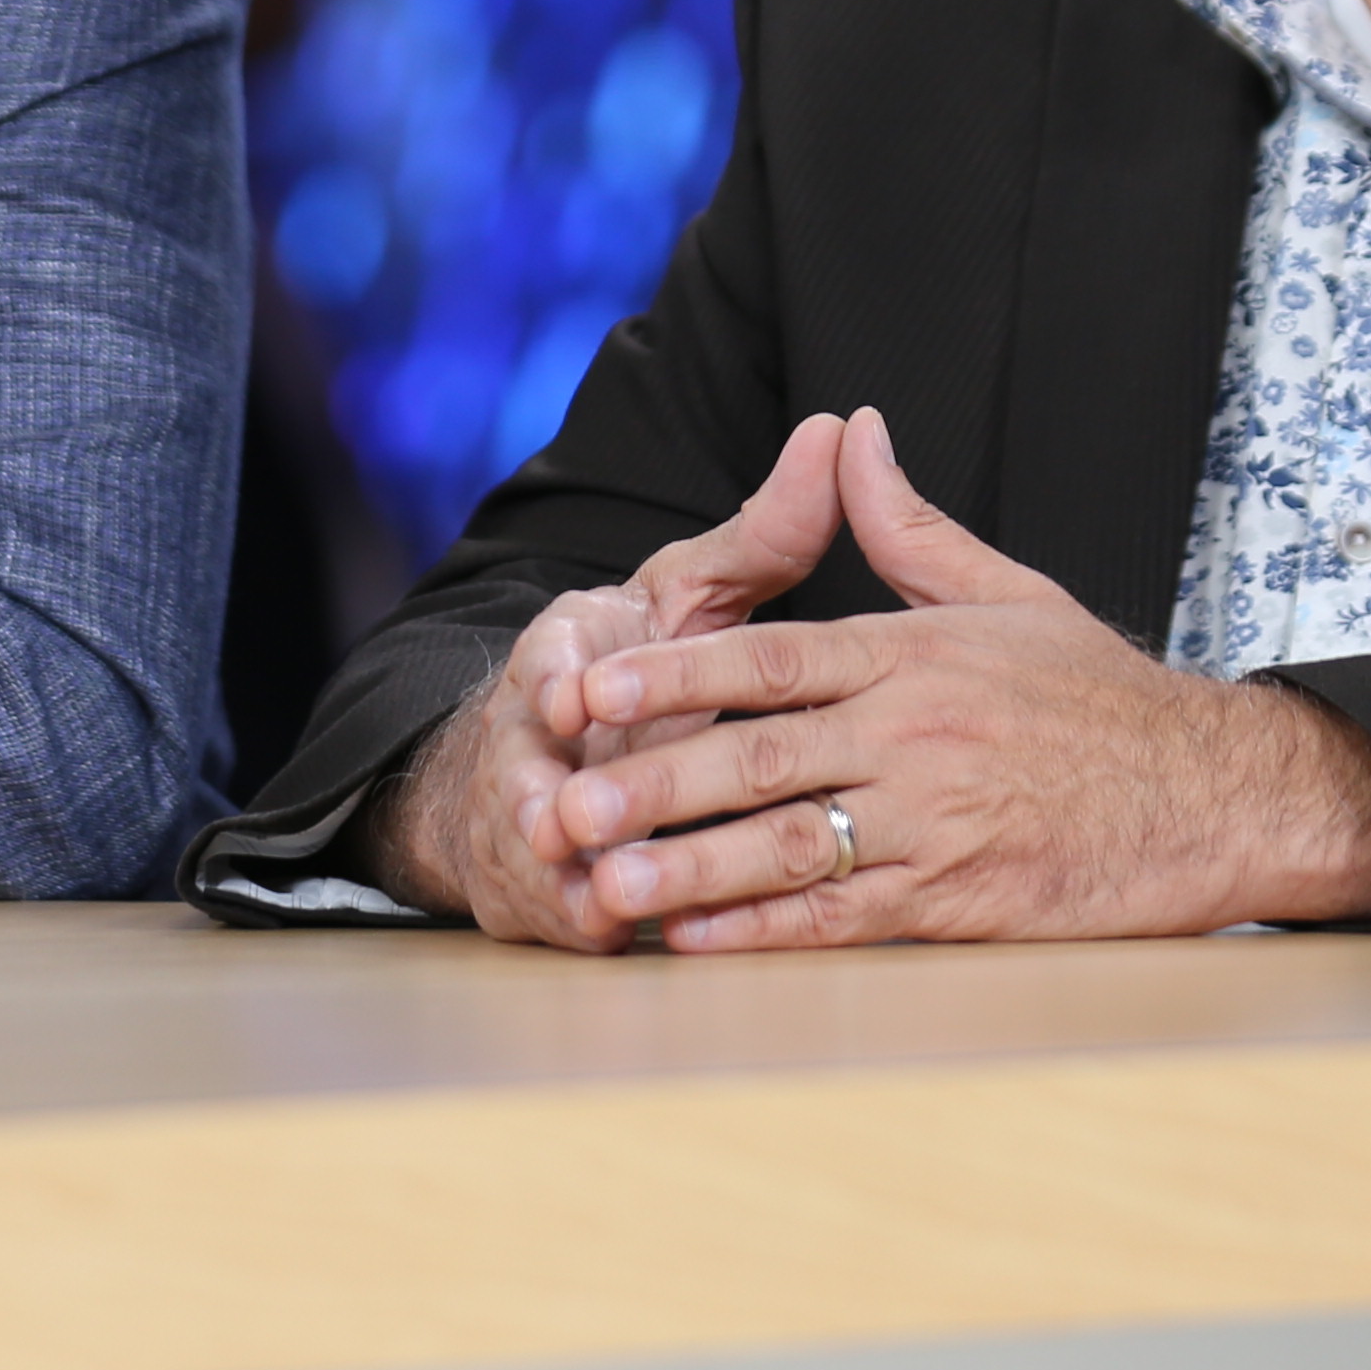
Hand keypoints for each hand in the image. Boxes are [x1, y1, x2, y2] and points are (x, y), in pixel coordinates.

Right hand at [370, 414, 844, 947]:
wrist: (553, 755)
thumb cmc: (646, 664)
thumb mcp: (699, 593)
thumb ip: (768, 532)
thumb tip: (841, 432)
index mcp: (568, 649)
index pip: (550, 655)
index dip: (562, 678)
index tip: (577, 699)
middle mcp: (533, 733)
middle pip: (529, 766)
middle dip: (547, 795)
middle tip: (569, 822)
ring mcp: (529, 813)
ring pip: (538, 847)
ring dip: (563, 872)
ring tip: (597, 899)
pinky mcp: (541, 883)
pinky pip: (558, 907)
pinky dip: (585, 922)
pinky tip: (615, 938)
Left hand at [549, 407, 1370, 949]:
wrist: (1220, 791)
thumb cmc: (1106, 697)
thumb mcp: (1008, 593)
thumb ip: (909, 525)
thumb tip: (849, 431)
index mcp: (914, 654)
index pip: (769, 657)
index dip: (669, 675)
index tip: (585, 690)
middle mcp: (916, 732)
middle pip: (758, 757)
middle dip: (651, 781)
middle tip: (561, 804)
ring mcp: (940, 820)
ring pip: (791, 845)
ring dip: (690, 868)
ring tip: (604, 884)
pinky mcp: (965, 898)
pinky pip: (848, 916)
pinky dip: (768, 932)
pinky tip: (697, 939)